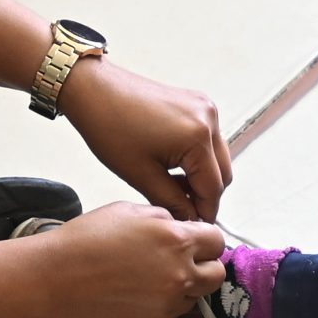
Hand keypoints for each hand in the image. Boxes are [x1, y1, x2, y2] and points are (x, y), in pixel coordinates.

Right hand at [32, 201, 228, 317]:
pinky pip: (174, 312)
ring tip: (158, 276)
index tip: (194, 239)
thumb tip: (180, 227)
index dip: (205, 238)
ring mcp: (167, 304)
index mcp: (177, 240)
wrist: (55, 279)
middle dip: (205, 264)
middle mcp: (180, 274)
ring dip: (188, 285)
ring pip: (197, 296)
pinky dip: (167, 302)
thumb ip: (164, 219)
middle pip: (217, 274)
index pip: (217, 240)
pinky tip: (142, 291)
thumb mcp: (130, 210)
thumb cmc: (87, 239)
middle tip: (183, 259)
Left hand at [61, 60, 233, 221]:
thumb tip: (189, 220)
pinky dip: (197, 157)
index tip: (194, 228)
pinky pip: (208, 139)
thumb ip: (172, 202)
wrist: (95, 90)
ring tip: (172, 188)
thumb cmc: (110, 127)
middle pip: (222, 172)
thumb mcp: (141, 175)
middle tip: (182, 210)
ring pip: (217, 156)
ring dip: (202, 175)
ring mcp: (205, 107)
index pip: (214, 187)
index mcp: (198, 137)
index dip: (204, 213)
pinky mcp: (197, 103)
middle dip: (205, 194)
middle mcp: (208, 118)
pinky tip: (173, 166)